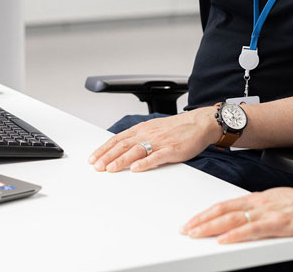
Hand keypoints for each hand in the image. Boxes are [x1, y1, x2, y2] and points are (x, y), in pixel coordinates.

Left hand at [88, 107, 217, 172]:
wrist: (199, 123)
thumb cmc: (177, 128)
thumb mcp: (154, 128)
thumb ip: (139, 137)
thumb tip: (122, 147)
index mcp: (142, 129)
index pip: (118, 138)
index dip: (104, 148)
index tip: (93, 158)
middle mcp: (148, 134)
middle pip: (124, 145)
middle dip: (108, 156)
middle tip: (96, 166)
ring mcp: (160, 142)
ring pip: (136, 151)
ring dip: (121, 160)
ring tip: (110, 169)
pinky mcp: (172, 150)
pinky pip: (156, 157)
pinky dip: (145, 163)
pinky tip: (136, 169)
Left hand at [181, 184, 292, 243]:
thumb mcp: (276, 202)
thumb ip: (259, 210)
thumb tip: (241, 219)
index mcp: (257, 199)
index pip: (224, 206)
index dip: (206, 213)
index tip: (192, 221)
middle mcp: (259, 204)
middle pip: (223, 212)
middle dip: (201, 221)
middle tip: (185, 229)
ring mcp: (268, 214)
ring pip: (233, 220)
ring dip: (211, 227)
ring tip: (195, 233)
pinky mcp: (279, 224)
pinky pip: (253, 230)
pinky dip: (236, 234)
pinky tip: (224, 239)